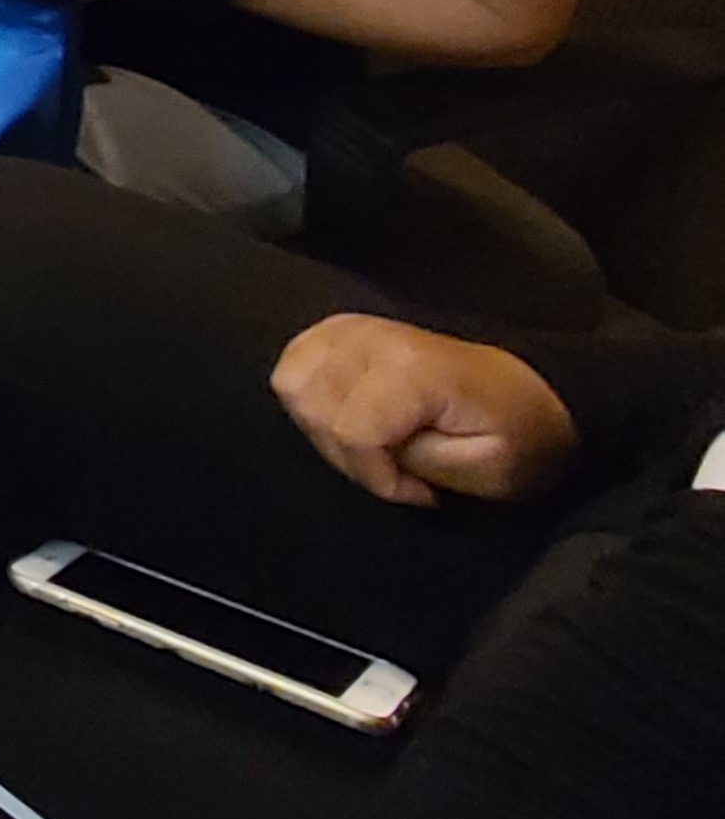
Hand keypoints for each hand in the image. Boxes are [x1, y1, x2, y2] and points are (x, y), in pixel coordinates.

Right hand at [271, 315, 579, 507]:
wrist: (526, 391)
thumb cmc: (515, 434)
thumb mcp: (489, 467)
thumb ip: (419, 462)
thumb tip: (370, 456)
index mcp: (412, 368)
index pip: (351, 430)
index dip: (377, 477)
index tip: (419, 492)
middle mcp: (370, 337)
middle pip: (314, 410)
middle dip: (351, 457)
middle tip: (397, 471)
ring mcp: (348, 326)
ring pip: (291, 384)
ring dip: (324, 428)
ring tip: (373, 445)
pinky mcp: (335, 329)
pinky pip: (291, 364)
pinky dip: (308, 398)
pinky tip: (347, 415)